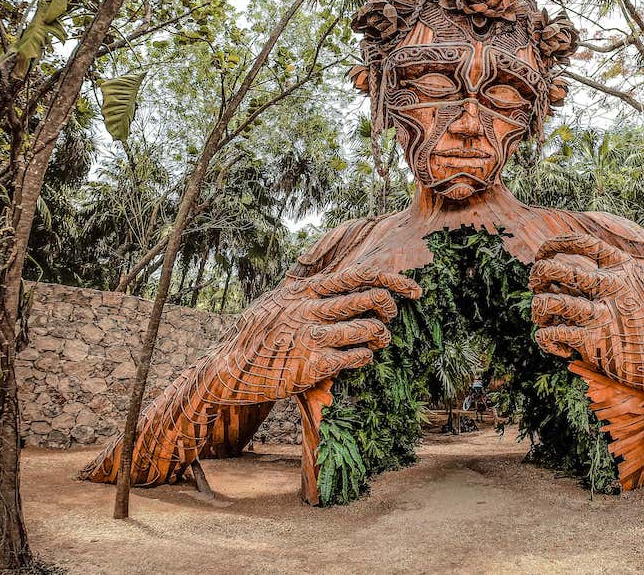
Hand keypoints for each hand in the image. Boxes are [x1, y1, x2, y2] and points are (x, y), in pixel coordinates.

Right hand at [203, 264, 421, 402]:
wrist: (230, 368)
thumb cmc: (259, 335)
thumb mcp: (279, 301)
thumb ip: (307, 291)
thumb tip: (337, 280)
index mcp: (306, 290)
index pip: (359, 275)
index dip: (393, 280)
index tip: (414, 290)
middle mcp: (311, 308)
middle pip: (372, 298)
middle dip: (391, 308)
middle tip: (389, 319)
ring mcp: (312, 336)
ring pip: (370, 329)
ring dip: (381, 337)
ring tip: (376, 342)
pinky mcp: (313, 364)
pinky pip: (357, 357)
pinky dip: (365, 358)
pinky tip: (358, 360)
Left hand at [528, 233, 643, 399]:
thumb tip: (640, 266)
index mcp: (627, 269)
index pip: (583, 244)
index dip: (555, 245)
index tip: (543, 254)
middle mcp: (613, 286)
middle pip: (555, 269)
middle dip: (537, 276)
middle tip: (539, 289)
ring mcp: (604, 314)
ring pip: (548, 302)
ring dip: (538, 310)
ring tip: (546, 321)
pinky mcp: (596, 344)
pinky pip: (554, 334)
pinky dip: (547, 339)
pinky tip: (559, 347)